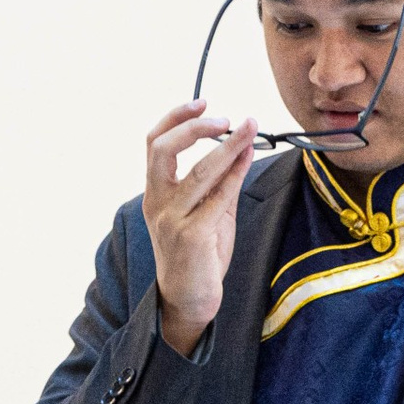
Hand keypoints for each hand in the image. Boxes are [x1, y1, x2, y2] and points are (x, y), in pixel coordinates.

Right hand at [143, 100, 258, 357]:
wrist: (190, 301)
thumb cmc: (200, 257)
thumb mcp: (210, 212)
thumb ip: (223, 181)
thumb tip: (243, 145)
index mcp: (156, 194)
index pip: (154, 144)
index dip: (175, 118)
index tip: (202, 102)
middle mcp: (157, 203)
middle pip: (162, 149)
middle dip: (193, 126)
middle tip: (223, 117)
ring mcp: (172, 220)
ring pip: (196, 171)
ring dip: (226, 145)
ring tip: (248, 127)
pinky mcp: (192, 235)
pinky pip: (216, 196)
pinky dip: (234, 173)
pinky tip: (248, 158)